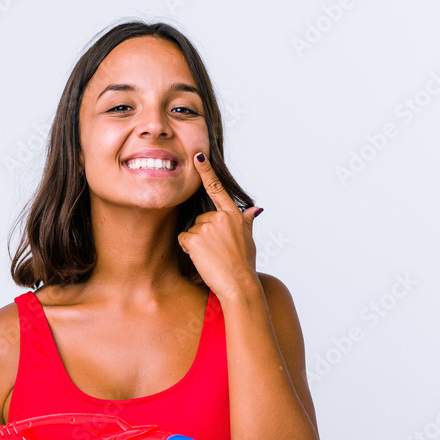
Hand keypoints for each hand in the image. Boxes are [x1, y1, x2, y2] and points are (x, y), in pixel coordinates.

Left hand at [177, 152, 262, 301]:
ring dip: (196, 243)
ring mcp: (208, 227)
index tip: (199, 155)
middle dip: (203, 233)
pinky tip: (202, 258)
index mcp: (234, 216)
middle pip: (200, 218)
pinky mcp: (196, 238)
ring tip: (212, 256)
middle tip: (216, 251)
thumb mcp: (249, 239)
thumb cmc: (244, 264)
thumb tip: (256, 209)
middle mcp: (221, 218)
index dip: (207, 172)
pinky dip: (188, 249)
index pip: (217, 190)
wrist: (239, 284)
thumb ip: (247, 221)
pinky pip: (183, 239)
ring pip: (192, 230)